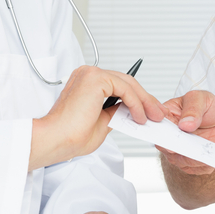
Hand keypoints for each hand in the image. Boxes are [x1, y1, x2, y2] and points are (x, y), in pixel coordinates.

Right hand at [30, 66, 163, 170]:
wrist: (56, 140)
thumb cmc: (70, 136)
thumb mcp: (102, 123)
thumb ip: (115, 113)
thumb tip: (129, 112)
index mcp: (86, 82)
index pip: (118, 85)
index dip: (138, 98)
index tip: (151, 111)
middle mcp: (87, 74)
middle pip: (126, 81)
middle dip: (145, 98)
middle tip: (158, 114)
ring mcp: (90, 74)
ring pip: (128, 83)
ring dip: (144, 101)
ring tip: (153, 117)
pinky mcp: (96, 79)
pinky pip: (125, 88)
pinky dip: (136, 103)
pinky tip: (140, 116)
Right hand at [157, 90, 214, 174]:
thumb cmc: (206, 108)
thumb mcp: (201, 98)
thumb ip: (193, 108)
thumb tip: (185, 124)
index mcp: (166, 118)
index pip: (158, 127)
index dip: (164, 132)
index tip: (175, 132)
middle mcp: (169, 138)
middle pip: (167, 147)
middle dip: (179, 147)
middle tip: (190, 144)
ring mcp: (178, 152)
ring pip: (181, 160)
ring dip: (193, 156)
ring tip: (204, 149)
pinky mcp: (192, 163)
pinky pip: (196, 168)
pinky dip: (204, 163)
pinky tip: (210, 155)